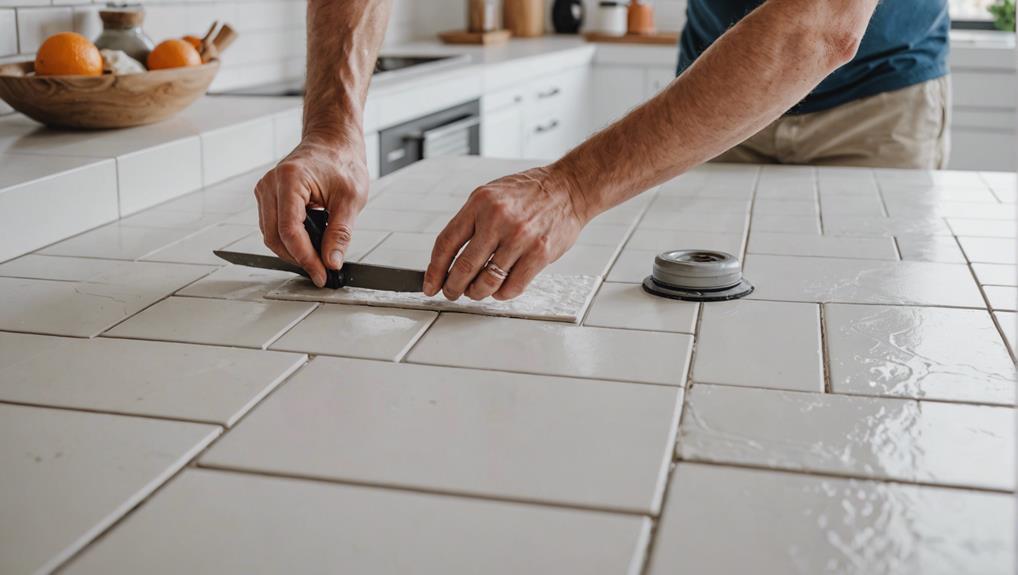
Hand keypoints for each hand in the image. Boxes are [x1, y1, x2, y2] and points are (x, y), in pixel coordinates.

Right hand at [254, 133, 368, 286]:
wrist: (333, 141)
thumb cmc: (342, 161)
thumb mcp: (351, 199)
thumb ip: (340, 233)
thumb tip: (332, 261)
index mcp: (290, 180)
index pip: (290, 230)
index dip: (305, 257)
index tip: (321, 274)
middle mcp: (271, 184)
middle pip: (275, 236)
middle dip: (298, 258)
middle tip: (321, 271)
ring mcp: (266, 189)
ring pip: (271, 234)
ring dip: (292, 251)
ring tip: (317, 259)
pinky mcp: (268, 196)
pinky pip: (272, 226)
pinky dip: (288, 240)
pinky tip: (307, 245)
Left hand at [424, 166, 588, 300]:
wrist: (568, 188)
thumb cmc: (529, 192)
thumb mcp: (491, 195)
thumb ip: (470, 222)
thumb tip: (449, 257)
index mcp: (480, 203)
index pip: (447, 243)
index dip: (434, 270)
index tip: (430, 284)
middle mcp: (498, 220)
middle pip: (464, 267)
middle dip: (453, 287)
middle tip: (451, 293)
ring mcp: (520, 238)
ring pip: (487, 281)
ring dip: (477, 293)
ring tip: (476, 292)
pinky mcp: (539, 254)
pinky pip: (513, 286)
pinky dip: (501, 293)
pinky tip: (499, 289)